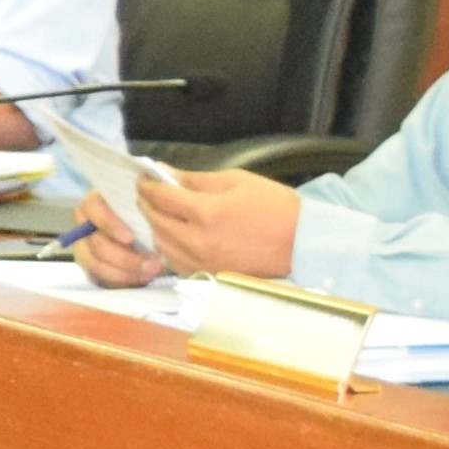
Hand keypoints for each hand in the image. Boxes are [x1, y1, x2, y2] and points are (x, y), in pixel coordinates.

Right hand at [73, 198, 167, 287]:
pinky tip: (140, 277)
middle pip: (95, 241)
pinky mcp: (88, 266)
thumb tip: (147, 207)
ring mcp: (84, 246)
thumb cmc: (151, 223)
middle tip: (151, 264)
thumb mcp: (151, 211)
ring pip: (94, 262)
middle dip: (124, 257)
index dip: (109, 223)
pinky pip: (98, 277)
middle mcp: (86, 222)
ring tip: (150, 271)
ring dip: (124, 271)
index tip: (130, 238)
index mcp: (98, 201)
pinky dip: (121, 279)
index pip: (93, 207)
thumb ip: (146, 207)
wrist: (154, 246)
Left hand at [129, 165, 308, 279]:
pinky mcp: (210, 275)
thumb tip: (165, 173)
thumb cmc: (275, 206)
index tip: (143, 178)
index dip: (148, 186)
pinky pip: (176, 262)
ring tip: (159, 213)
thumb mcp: (236, 181)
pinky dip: (168, 248)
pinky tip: (173, 236)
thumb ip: (195, 179)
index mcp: (206, 212)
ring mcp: (203, 261)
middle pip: (157, 221)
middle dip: (148, 204)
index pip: (162, 197)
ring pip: (162, 244)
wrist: (304, 242)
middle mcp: (199, 240)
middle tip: (146, 194)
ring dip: (155, 226)